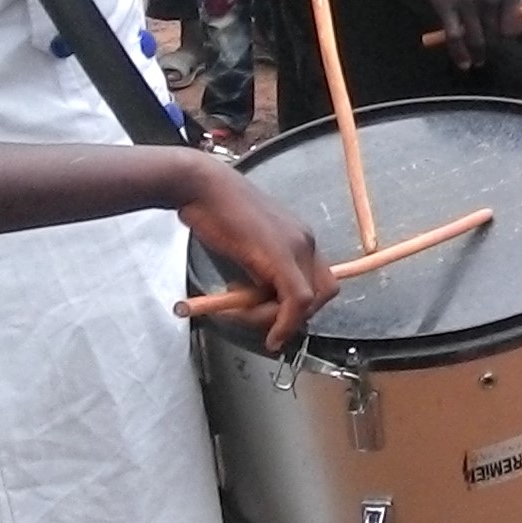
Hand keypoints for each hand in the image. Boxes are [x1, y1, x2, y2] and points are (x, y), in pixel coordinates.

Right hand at [176, 153, 335, 353]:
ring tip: (239, 312)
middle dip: (291, 318)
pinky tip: (271, 335)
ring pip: (307, 302)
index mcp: (300, 238)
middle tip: (253, 318)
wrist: (200, 186)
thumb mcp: (244, 248)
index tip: (272, 321)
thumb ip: (257, 272)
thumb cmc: (214, 212)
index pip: (318, 284)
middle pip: (321, 295)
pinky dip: (286, 323)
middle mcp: (306, 241)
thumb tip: (255, 302)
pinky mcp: (281, 254)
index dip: (297, 309)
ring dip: (276, 320)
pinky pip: (296, 300)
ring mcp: (297, 246)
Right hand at [400, 0, 521, 69]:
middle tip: (489, 46)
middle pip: (497, 34)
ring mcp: (468, 4)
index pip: (515, 23)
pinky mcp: (447, 8)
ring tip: (478, 60)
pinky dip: (460, 54)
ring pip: (478, 40)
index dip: (510, 33)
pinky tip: (463, 62)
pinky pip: (456, 38)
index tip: (504, 36)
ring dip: (479, 54)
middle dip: (494, 42)